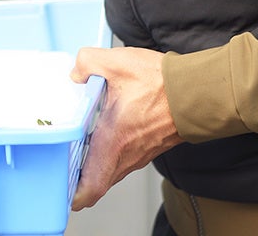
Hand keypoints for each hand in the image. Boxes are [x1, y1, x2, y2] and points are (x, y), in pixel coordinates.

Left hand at [69, 46, 182, 209]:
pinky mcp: (148, 147)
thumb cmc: (163, 84)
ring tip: (76, 148)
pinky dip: (110, 154)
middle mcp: (127, 155)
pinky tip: (102, 133)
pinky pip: (124, 159)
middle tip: (61, 165)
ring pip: (111, 170)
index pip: (91, 187)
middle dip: (78, 179)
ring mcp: (140, 154)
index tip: (60, 189)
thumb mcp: (116, 63)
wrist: (198, 91)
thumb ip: (87, 63)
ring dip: (94, 165)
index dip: (73, 194)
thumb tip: (76, 74)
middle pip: (98, 182)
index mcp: (113, 142)